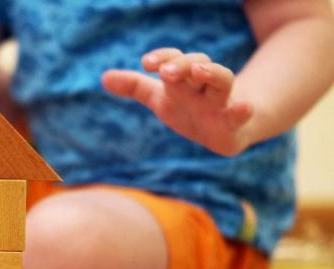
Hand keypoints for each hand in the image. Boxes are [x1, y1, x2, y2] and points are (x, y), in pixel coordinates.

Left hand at [102, 48, 253, 155]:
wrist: (224, 131)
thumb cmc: (189, 108)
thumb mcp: (160, 98)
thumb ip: (135, 87)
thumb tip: (104, 77)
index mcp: (184, 78)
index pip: (174, 59)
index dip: (162, 57)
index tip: (146, 63)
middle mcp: (203, 84)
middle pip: (196, 65)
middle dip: (181, 65)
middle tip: (165, 71)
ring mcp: (221, 101)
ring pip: (222, 80)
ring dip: (212, 73)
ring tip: (198, 70)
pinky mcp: (234, 122)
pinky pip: (241, 114)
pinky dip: (243, 110)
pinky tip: (243, 107)